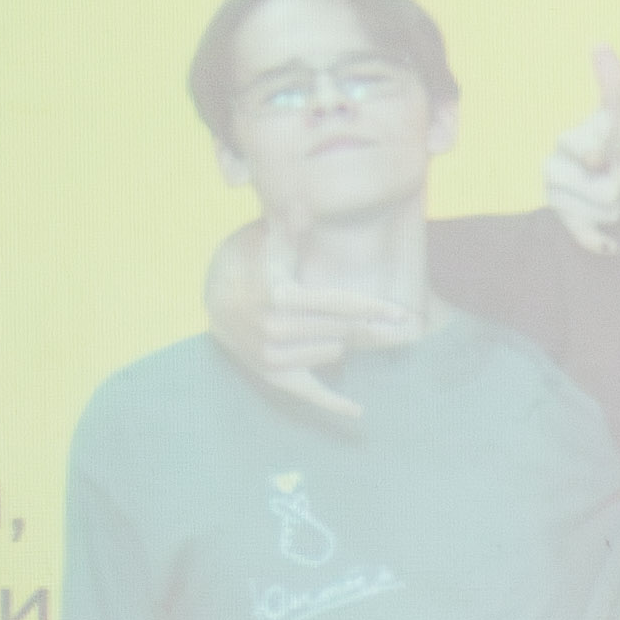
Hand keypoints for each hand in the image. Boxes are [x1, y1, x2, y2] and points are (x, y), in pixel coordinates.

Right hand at [199, 222, 399, 438]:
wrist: (213, 297)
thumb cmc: (251, 262)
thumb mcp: (266, 240)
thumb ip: (288, 226)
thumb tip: (302, 207)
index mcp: (280, 295)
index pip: (338, 304)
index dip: (373, 308)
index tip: (402, 313)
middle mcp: (275, 329)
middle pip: (341, 331)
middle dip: (373, 329)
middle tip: (406, 331)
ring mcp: (272, 356)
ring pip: (332, 354)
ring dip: (343, 342)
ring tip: (346, 331)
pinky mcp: (271, 375)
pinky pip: (306, 394)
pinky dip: (332, 403)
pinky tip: (358, 412)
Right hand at [545, 48, 619, 253]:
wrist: (610, 170)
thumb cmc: (610, 138)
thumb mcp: (615, 110)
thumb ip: (610, 80)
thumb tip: (600, 44)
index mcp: (564, 143)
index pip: (585, 151)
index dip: (599, 153)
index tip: (601, 156)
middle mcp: (553, 172)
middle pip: (600, 188)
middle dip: (616, 182)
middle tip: (613, 174)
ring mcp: (559, 199)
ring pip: (602, 210)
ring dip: (616, 203)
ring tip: (609, 192)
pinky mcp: (569, 222)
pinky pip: (582, 236)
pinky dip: (597, 241)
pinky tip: (613, 246)